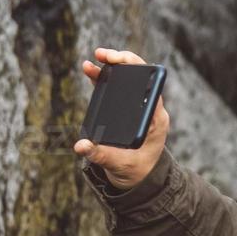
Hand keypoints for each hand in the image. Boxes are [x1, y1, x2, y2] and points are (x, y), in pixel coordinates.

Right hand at [71, 47, 169, 190]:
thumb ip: (101, 155)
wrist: (139, 179)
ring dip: (112, 67)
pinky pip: (116, 90)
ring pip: (127, 81)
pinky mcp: (125, 110)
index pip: (151, 86)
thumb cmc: (136, 172)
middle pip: (139, 77)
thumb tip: (80, 146)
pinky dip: (104, 79)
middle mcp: (149, 110)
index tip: (120, 62)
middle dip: (122, 62)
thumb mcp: (120, 165)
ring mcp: (136, 108)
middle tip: (103, 56)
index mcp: (155, 120)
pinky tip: (90, 69)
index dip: (137, 69)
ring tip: (94, 59)